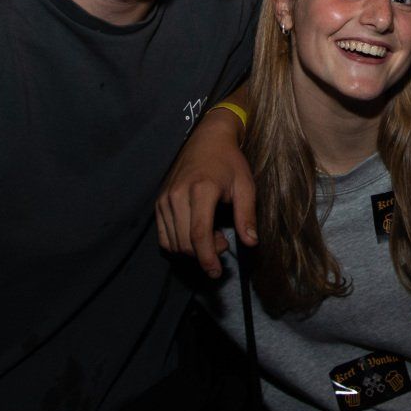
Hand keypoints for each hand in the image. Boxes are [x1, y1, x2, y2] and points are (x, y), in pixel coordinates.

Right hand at [155, 107, 256, 277]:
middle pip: (185, 243)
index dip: (207, 258)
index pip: (199, 234)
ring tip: (212, 235)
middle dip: (204, 254)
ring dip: (192, 249)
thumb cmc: (230, 162)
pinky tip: (195, 233)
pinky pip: (163, 235)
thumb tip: (251, 242)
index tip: (216, 272)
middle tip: (223, 243)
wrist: (206, 139)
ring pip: (173, 242)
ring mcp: (165, 199)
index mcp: (201, 190)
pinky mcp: (159, 202)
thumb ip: (247, 215)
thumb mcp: (246, 186)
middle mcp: (178, 195)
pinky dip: (178, 243)